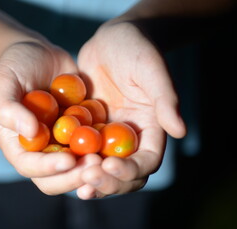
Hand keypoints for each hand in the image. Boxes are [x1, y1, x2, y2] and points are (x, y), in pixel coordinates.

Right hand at [0, 41, 99, 194]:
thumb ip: (9, 109)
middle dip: (75, 175)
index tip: (69, 159)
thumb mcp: (3, 82)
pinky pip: (95, 146)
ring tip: (109, 159)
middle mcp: (41, 149)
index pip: (30, 166)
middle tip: (95, 164)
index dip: (48, 168)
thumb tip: (30, 133)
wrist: (39, 54)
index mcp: (18, 144)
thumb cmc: (15, 67)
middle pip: (56, 177)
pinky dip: (105, 150)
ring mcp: (63, 142)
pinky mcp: (82, 132)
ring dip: (93, 168)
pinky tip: (118, 143)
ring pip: (78, 168)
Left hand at [76, 21, 186, 198]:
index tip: (110, 166)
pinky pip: (79, 150)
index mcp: (150, 130)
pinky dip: (70, 160)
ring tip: (71, 176)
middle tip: (87, 177)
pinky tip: (55, 160)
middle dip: (107, 181)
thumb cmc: (137, 49)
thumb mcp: (152, 70)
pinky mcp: (88, 129)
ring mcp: (107, 136)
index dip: (130, 171)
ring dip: (87, 178)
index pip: (146, 162)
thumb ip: (166, 99)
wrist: (113, 38)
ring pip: (100, 168)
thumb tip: (181, 132)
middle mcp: (129, 139)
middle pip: (123, 175)